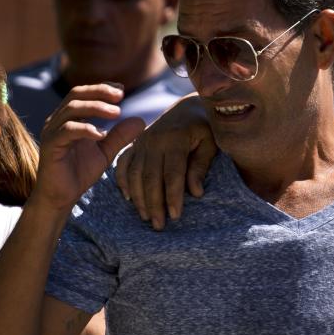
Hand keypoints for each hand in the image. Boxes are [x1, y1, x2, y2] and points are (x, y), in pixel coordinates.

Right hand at [34, 84, 145, 211]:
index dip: (101, 88)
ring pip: (71, 109)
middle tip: (120, 97)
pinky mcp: (50, 146)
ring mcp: (52, 132)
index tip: (121, 90)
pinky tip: (101, 134)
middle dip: (99, 92)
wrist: (61, 197)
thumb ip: (120, 136)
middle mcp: (58, 121)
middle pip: (76, 95)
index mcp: (69, 118)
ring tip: (116, 113)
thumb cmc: (80, 172)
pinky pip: (66, 131)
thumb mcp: (105, 151)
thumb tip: (140, 120)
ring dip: (95, 107)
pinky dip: (85, 129)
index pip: (83, 93)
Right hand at [114, 94, 216, 228]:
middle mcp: (154, 140)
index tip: (175, 216)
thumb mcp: (210, 143)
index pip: (172, 173)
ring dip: (139, 198)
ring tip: (147, 217)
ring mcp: (141, 142)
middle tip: (159, 226)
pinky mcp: (134, 145)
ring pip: (134, 174)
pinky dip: (123, 182)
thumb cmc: (205, 129)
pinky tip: (128, 198)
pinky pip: (123, 165)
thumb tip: (196, 193)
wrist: (187, 108)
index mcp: (175, 138)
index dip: (173, 196)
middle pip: (150, 177)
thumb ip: (201, 166)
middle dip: (154, 204)